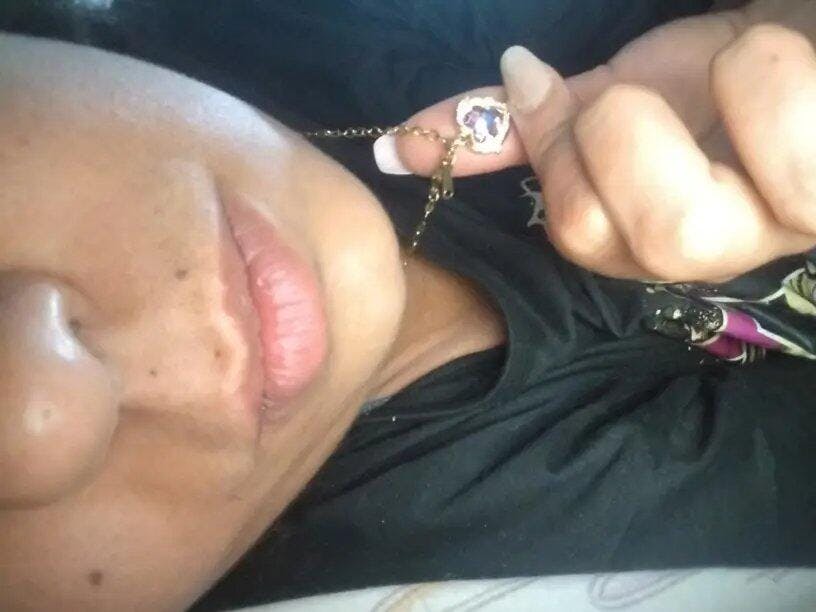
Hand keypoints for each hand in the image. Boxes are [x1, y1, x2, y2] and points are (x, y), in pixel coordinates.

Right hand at [384, 0, 815, 281]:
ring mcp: (786, 226)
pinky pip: (783, 135)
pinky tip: (783, 58)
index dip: (555, 149)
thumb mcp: (607, 92)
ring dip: (702, 94)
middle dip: (613, 136)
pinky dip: (758, 69)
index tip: (538, 84)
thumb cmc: (710, 68)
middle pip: (634, 245)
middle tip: (639, 88)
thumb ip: (514, 129)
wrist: (797, 32)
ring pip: (693, 223)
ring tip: (737, 65)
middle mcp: (723, 250)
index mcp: (652, 230)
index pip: (577, 233)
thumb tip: (397, 147)